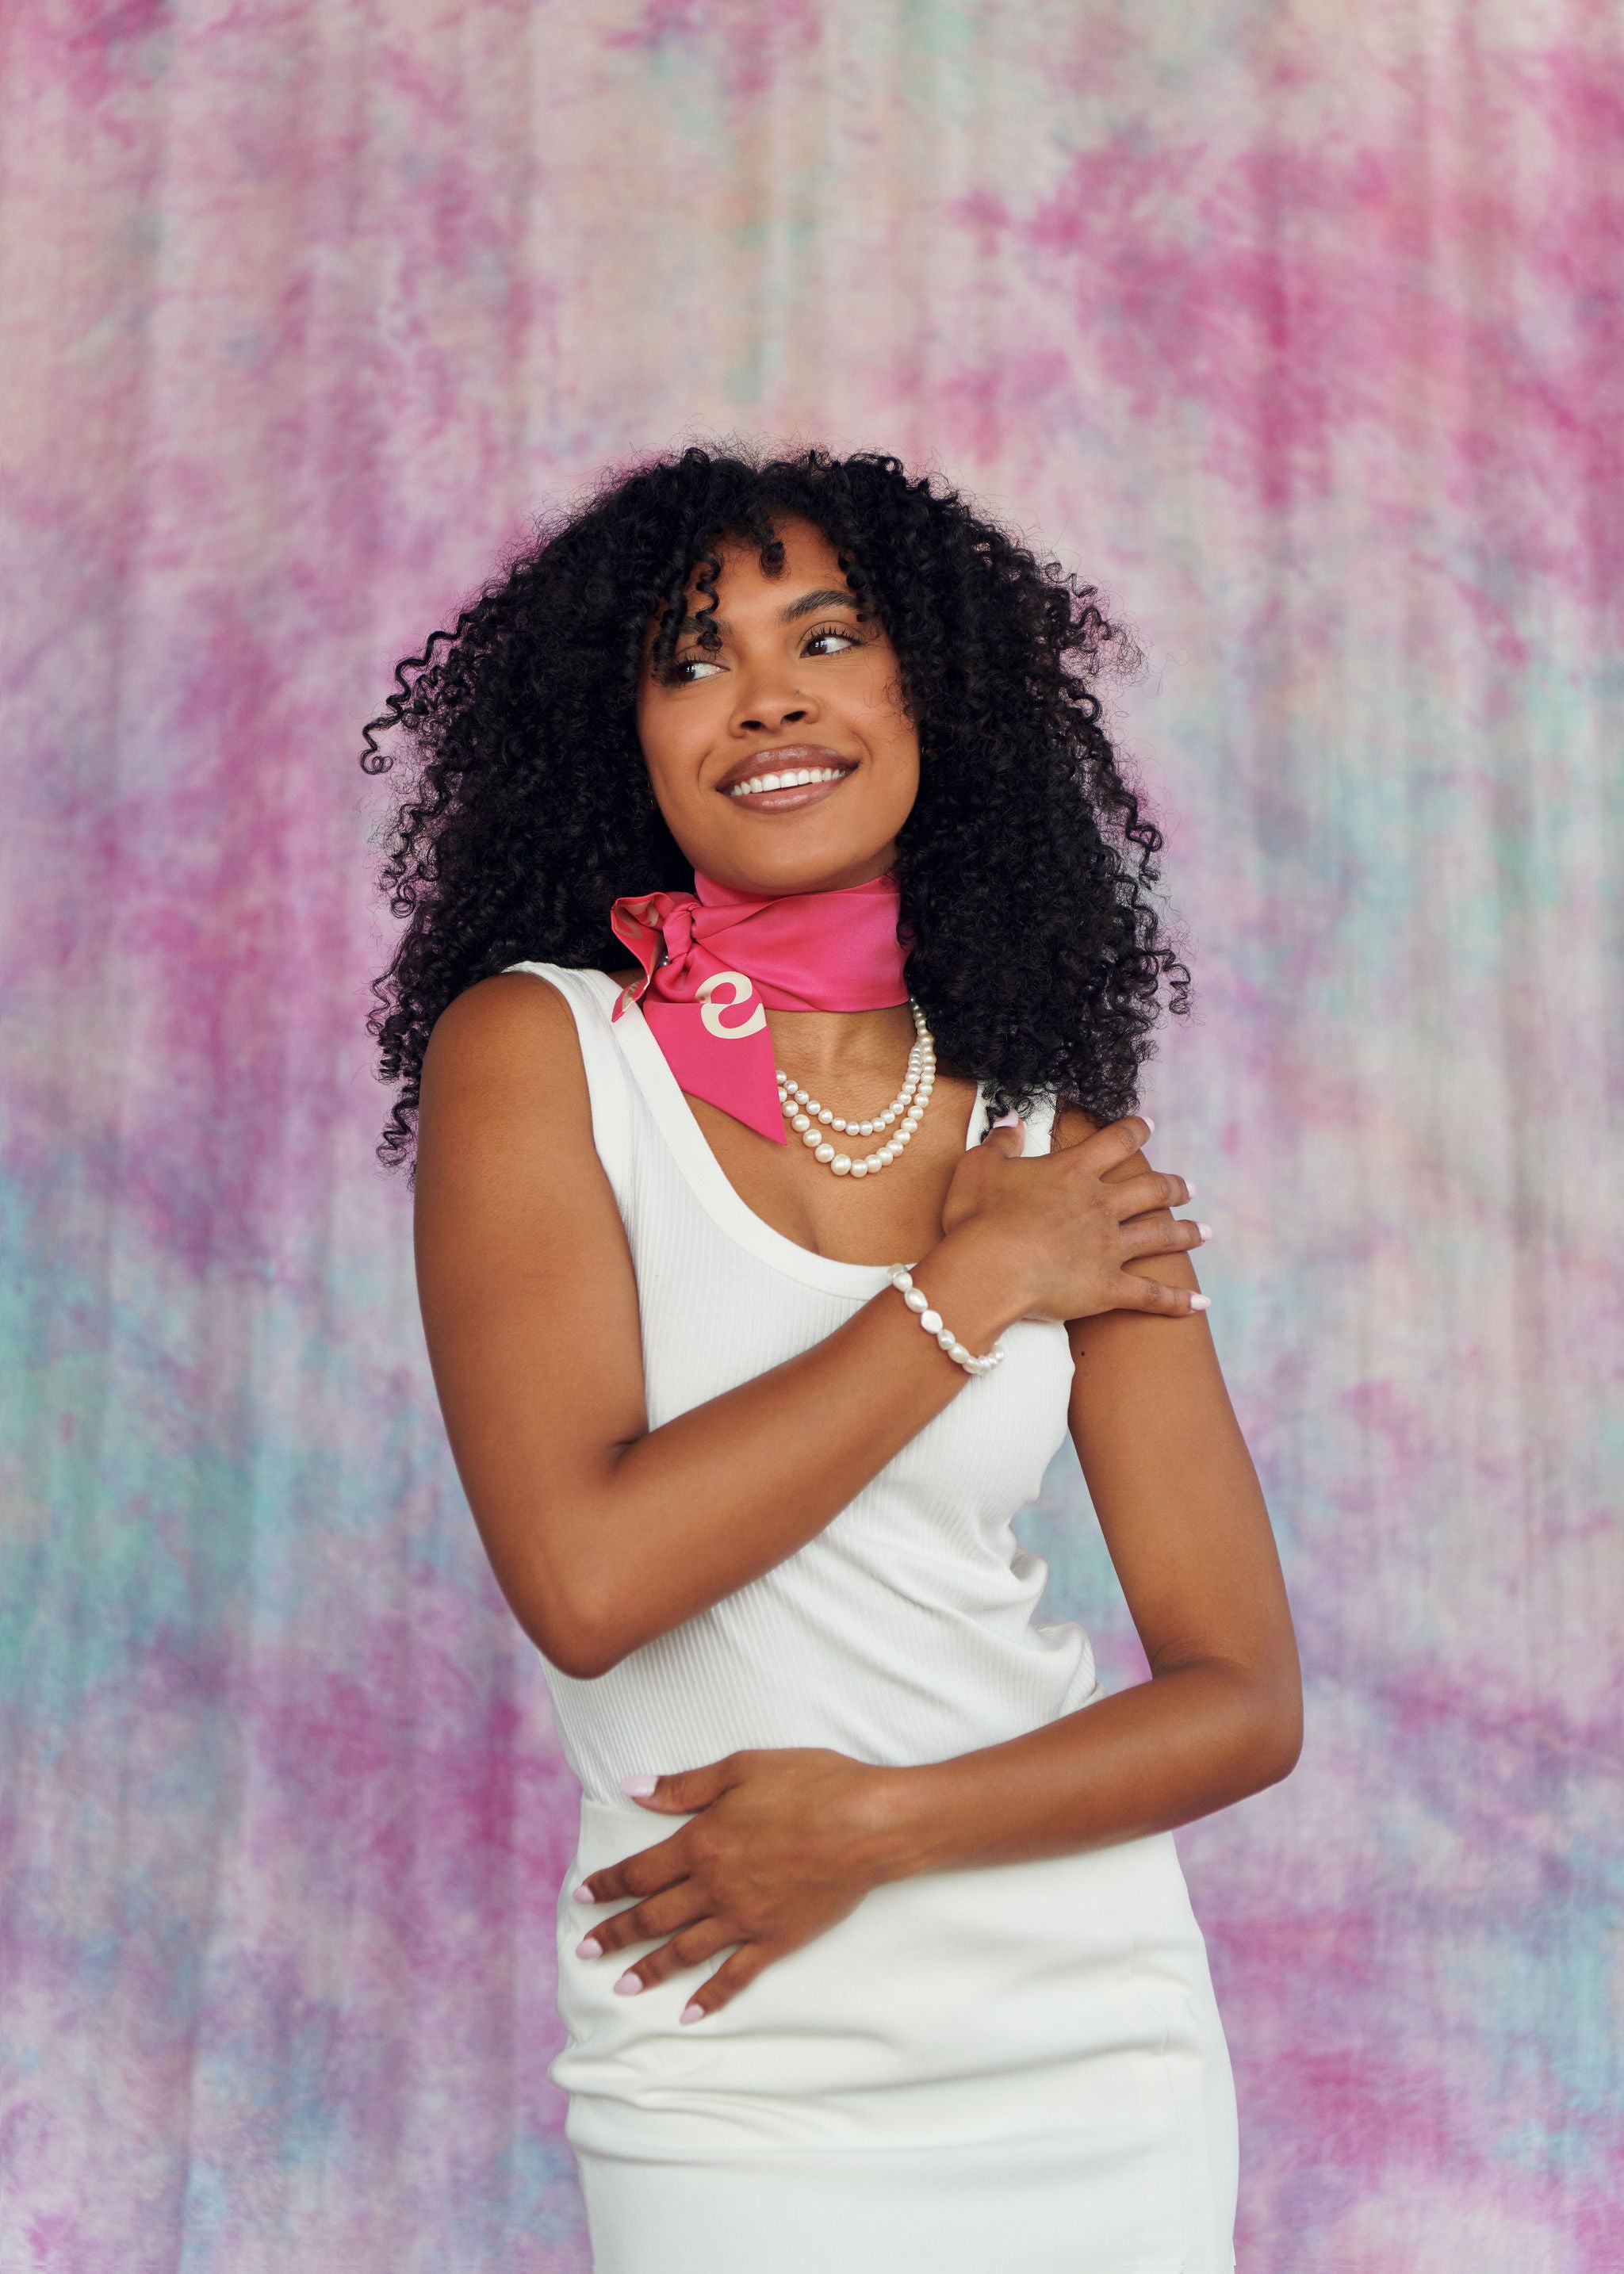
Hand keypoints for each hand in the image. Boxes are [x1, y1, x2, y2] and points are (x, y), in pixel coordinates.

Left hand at [570, 1749, 897, 2021]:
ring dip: (648, 1969)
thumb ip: (685, 1787)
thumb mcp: (742, 1768)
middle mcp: (714, 1887)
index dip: (608, 1884)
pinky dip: (710, 1997)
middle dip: (615, 1933)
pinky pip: (735, 1976)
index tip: (582, 1897)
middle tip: (584, 1951)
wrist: (868, 1823)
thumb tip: (634, 1791)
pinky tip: (689, 2013)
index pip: (640, 1870)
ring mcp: (744, 1919)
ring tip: (620, 1986)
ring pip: (683, 1951)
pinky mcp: (776, 1941)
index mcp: (701, 1842)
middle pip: (652, 1916)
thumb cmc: (810, 1784)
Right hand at [938, 1111, 1208, 1322]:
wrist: (987, 1269)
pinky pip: (1152, 1295)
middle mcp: (1101, 1205)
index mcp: (1074, 1171)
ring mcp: (1109, 1247)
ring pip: (1161, 1235)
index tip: (1148, 1125)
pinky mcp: (1109, 1288)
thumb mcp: (980, 1166)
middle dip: (1174, 1186)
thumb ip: (1001, 1140)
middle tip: (1189, 1188)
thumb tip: (1013, 1118)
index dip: (1135, 1130)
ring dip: (1187, 1232)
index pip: (1116, 1141)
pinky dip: (1178, 1301)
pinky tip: (1201, 1304)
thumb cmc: (978, 1217)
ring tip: (1204, 1232)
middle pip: (1152, 1189)